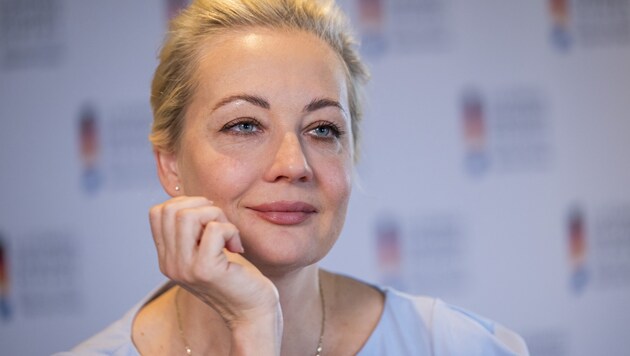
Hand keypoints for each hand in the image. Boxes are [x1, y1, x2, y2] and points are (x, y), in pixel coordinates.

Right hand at [149, 196, 281, 354]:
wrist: (251, 311)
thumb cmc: (235, 275)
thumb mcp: (205, 249)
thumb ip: (192, 231)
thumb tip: (189, 198)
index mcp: (166, 258)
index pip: (157, 212)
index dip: (186, 204)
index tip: (208, 219)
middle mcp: (169, 264)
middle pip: (171, 209)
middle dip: (202, 206)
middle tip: (221, 224)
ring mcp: (185, 268)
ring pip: (188, 215)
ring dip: (216, 215)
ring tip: (229, 235)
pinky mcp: (206, 270)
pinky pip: (215, 228)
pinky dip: (231, 230)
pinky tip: (237, 248)